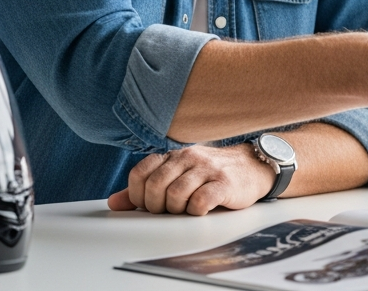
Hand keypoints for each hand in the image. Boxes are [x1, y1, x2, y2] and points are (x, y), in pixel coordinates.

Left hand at [107, 144, 274, 214]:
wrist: (252, 168)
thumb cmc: (212, 175)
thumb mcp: (178, 176)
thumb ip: (146, 188)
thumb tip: (115, 202)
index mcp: (173, 155)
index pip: (140, 172)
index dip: (138, 194)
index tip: (148, 204)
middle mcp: (188, 158)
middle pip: (156, 185)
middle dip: (156, 206)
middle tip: (167, 211)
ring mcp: (207, 169)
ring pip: (176, 194)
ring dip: (176, 210)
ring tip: (185, 210)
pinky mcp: (224, 184)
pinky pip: (200, 201)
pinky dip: (196, 211)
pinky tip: (201, 209)